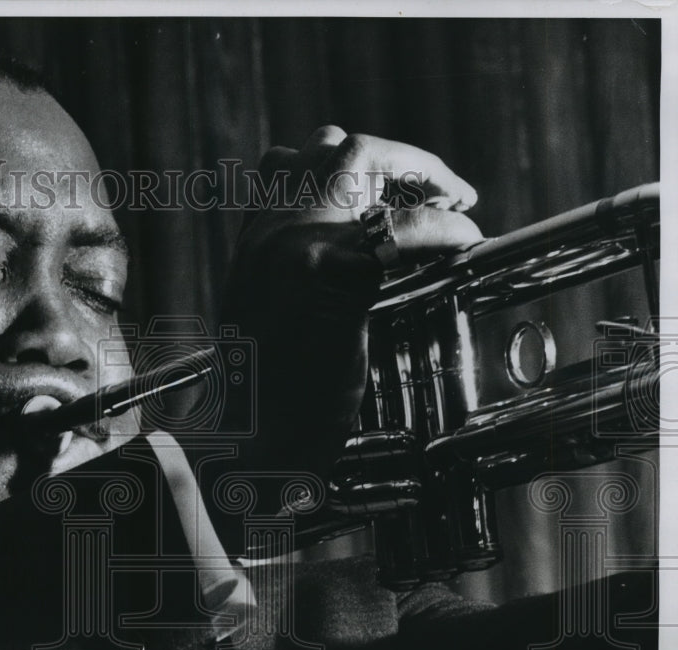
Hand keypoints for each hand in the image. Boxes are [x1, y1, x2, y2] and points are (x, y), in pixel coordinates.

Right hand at [222, 127, 482, 478]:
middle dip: (397, 156)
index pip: (292, 163)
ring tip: (455, 201)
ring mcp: (295, 246)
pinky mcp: (330, 275)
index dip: (351, 163)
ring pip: (358, 158)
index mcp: (254, 242)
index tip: (395, 187)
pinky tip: (466, 238)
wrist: (248, 439)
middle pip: (332, 145)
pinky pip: (402, 229)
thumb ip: (298, 277)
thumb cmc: (267, 395)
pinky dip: (444, 226)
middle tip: (442, 185)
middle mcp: (268, 231)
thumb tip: (356, 259)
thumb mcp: (271, 319)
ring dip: (418, 170)